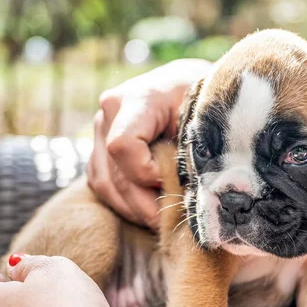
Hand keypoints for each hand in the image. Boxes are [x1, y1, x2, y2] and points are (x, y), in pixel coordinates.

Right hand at [88, 59, 211, 229]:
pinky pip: (103, 185)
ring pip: (105, 185)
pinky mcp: (100, 147)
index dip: (146, 172)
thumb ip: (194, 151)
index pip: (122, 145)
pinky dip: (125, 203)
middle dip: (145, 205)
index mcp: (137, 98)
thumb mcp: (206, 119)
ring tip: (163, 219)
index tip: (176, 179)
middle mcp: (110, 113)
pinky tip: (150, 209)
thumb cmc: (203, 99)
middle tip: (174, 221)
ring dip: (134, 209)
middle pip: (115, 174)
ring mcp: (101, 130)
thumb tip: (189, 196)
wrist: (189, 84)